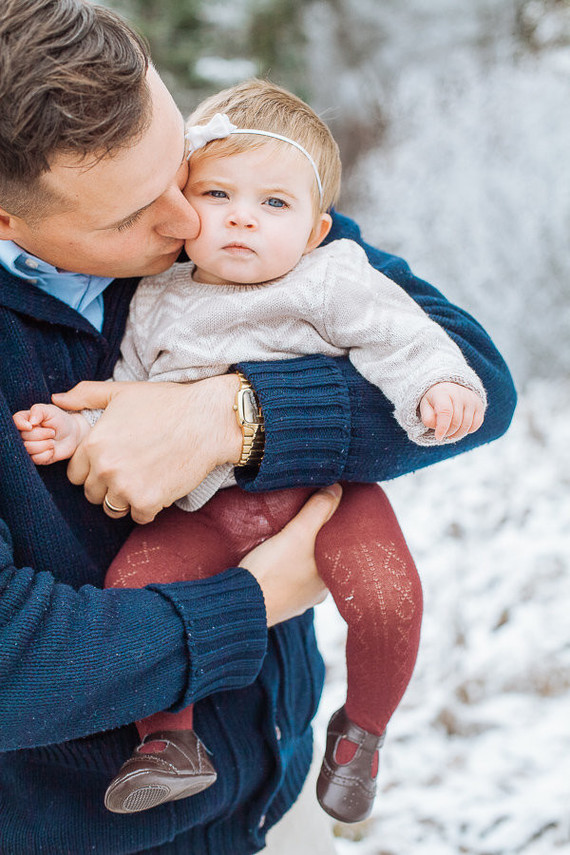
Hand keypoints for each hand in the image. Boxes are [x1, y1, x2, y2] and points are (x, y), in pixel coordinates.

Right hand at [13, 403, 89, 464]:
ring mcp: (28, 447)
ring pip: (28, 448)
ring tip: (52, 440)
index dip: (21, 425)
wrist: (72, 434)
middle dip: (41, 434)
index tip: (31, 425)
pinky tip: (52, 449)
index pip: (14, 422)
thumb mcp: (50, 411)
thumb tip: (31, 422)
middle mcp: (22, 434)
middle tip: (52, 432)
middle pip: (22, 437)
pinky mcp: (35, 458)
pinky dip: (47, 454)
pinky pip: (35, 459)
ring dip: (45, 444)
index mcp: (24, 420)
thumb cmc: (60, 420)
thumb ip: (38, 411)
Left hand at [51, 376, 242, 524]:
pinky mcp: (149, 501)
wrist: (206, 420)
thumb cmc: (166, 403)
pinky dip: (148, 507)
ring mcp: (126, 487)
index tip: (114, 461)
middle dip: (108, 485)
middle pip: (92, 494)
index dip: (94, 468)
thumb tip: (58, 399)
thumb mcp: (122, 391)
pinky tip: (160, 487)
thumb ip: (86, 394)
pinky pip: (138, 517)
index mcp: (93, 443)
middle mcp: (105, 468)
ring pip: (112, 509)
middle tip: (132, 470)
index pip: (76, 474)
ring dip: (125, 499)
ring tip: (145, 479)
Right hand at [240, 484, 341, 625]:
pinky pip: (287, 580)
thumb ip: (318, 510)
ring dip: (300, 556)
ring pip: (305, 570)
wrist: (239, 604)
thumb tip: (337, 489)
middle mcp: (317, 593)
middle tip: (308, 519)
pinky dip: (285, 569)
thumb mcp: (297, 534)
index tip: (329, 510)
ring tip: (291, 536)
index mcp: (329, 579)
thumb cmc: (271, 572)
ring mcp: (297, 600)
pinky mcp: (278, 602)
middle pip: (322, 558)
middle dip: (316, 541)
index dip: (335, 527)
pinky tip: (277, 558)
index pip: (339, 547)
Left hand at [419, 382, 484, 441]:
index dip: (442, 427)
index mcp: (443, 393)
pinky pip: (476, 424)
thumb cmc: (435, 401)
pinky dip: (468, 431)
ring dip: (457, 434)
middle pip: (456, 422)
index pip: (445, 412)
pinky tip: (460, 428)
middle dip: (448, 432)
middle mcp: (459, 394)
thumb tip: (437, 428)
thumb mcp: (425, 407)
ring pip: (467, 425)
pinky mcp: (479, 405)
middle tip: (443, 433)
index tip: (438, 437)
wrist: (449, 389)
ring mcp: (471, 399)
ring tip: (450, 433)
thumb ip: (428, 418)